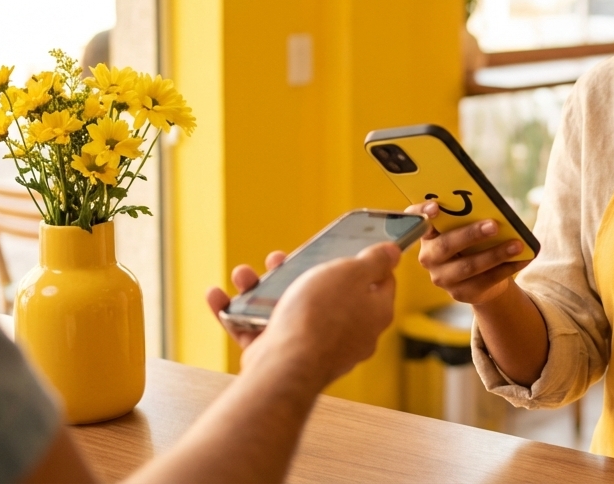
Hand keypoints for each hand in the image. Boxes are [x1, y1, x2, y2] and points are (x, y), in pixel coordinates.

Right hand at [209, 242, 401, 387]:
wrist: (286, 366)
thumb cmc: (322, 316)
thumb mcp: (352, 273)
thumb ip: (374, 261)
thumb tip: (394, 252)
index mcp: (372, 313)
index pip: (378, 283)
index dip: (364, 262)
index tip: (348, 247)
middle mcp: (346, 332)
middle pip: (324, 293)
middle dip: (297, 270)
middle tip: (281, 258)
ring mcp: (312, 345)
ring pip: (285, 309)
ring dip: (259, 288)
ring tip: (244, 275)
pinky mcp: (281, 356)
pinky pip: (257, 329)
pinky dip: (236, 313)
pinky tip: (219, 297)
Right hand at [412, 200, 529, 305]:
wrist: (479, 278)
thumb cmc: (472, 243)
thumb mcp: (466, 229)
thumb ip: (469, 218)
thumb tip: (495, 210)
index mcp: (427, 234)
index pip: (415, 220)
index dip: (422, 212)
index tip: (436, 207)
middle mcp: (429, 257)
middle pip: (446, 245)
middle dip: (471, 234)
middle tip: (494, 225)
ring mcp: (443, 278)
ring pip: (469, 266)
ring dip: (495, 254)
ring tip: (517, 245)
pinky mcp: (461, 293)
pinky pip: (486, 280)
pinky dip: (507, 268)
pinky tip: (522, 259)